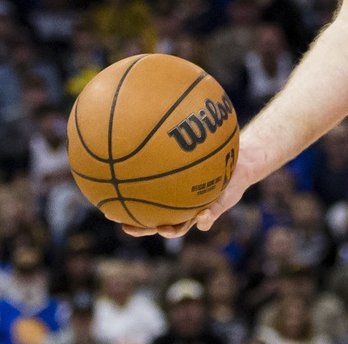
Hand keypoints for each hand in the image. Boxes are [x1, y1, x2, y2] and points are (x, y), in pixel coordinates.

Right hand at [118, 149, 258, 238]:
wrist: (239, 159)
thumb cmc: (211, 151)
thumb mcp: (191, 141)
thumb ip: (173, 137)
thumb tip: (148, 117)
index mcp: (171, 194)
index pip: (144, 206)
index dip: (126, 211)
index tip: (108, 210)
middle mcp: (182, 204)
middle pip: (156, 222)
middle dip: (142, 227)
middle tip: (127, 226)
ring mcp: (198, 208)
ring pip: (182, 225)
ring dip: (172, 230)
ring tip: (164, 229)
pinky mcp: (218, 207)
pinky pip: (211, 215)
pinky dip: (206, 218)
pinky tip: (203, 215)